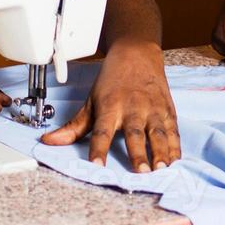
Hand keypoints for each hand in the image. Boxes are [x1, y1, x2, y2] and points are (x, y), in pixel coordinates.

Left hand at [40, 40, 179, 172]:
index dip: (99, 148)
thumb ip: (74, 126)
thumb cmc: (112, 80)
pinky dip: (175, 147)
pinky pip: (173, 131)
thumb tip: (48, 141)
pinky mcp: (167, 110)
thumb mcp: (91, 101)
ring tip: (161, 168)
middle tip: (141, 171)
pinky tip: (175, 161)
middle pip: (134, 133)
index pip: (101, 130)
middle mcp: (132, 108)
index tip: (97, 165)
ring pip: (158, 132)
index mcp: (110, 106)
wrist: (137, 53)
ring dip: (161, 151)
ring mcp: (152, 109)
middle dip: (138, 153)